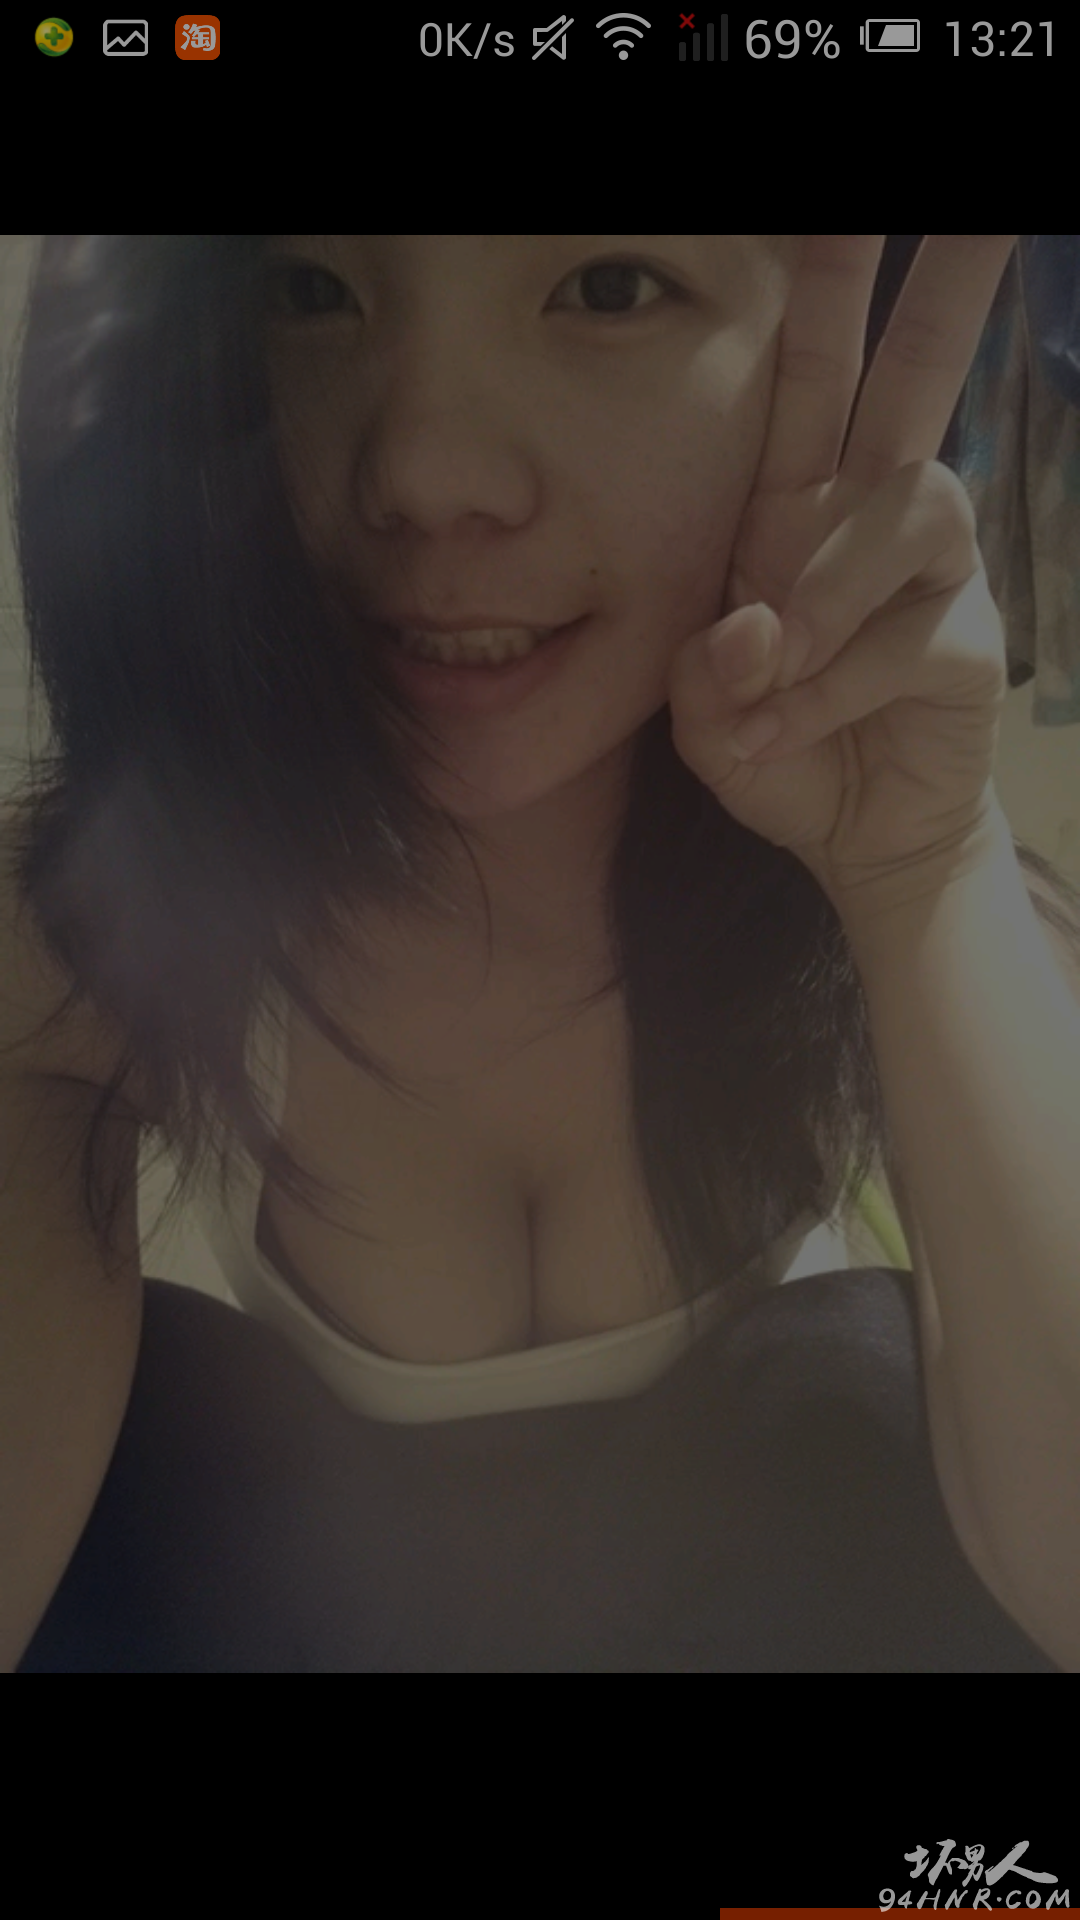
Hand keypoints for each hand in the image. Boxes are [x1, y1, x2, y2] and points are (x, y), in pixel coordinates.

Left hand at [669, 236, 1016, 926]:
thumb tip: (758, 628)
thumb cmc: (777, 750)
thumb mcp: (704, 714)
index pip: (815, 366)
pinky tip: (783, 730)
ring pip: (912, 505)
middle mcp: (872, 511)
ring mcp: (932, 570)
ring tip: (774, 664)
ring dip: (832, 583)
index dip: (832, 278)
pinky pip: (904, 636)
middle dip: (946, 280)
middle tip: (982, 204)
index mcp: (797, 499)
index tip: (837, 204)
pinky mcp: (967, 638)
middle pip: (918, 367)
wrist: (853, 838)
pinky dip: (829, 687)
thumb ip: (705, 670)